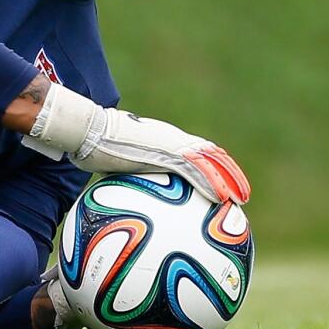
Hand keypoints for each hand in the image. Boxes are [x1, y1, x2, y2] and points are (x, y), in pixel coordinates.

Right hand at [22, 83, 250, 203]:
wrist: (87, 130)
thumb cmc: (89, 143)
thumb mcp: (108, 158)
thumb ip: (118, 171)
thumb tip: (110, 189)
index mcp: (159, 137)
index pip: (192, 147)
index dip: (210, 161)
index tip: (220, 175)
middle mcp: (171, 137)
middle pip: (209, 152)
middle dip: (228, 170)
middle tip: (240, 190)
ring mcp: (170, 144)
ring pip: (211, 161)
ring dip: (229, 179)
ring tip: (241, 197)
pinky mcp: (166, 154)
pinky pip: (197, 171)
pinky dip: (213, 184)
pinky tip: (223, 199)